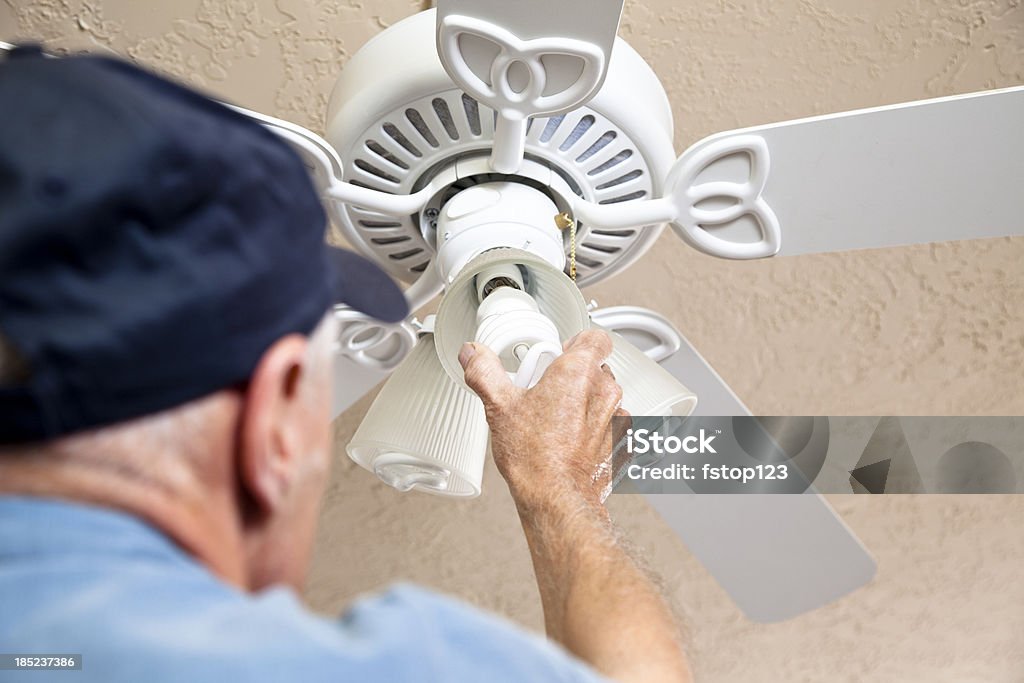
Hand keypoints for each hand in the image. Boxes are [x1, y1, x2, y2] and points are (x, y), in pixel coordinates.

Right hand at [458, 330, 626, 509]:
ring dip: (586, 403)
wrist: (557, 500)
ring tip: (557, 420)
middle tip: (547, 392)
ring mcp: (617, 418)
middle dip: (574, 376)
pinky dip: (597, 429)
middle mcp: (605, 391)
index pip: (596, 337)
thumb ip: (484, 372)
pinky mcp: (622, 443)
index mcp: (578, 372)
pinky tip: (573, 441)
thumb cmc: (536, 458)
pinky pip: (613, 425)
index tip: (558, 355)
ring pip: (605, 397)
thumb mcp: (499, 407)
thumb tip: (473, 353)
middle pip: (596, 368)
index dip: (576, 342)